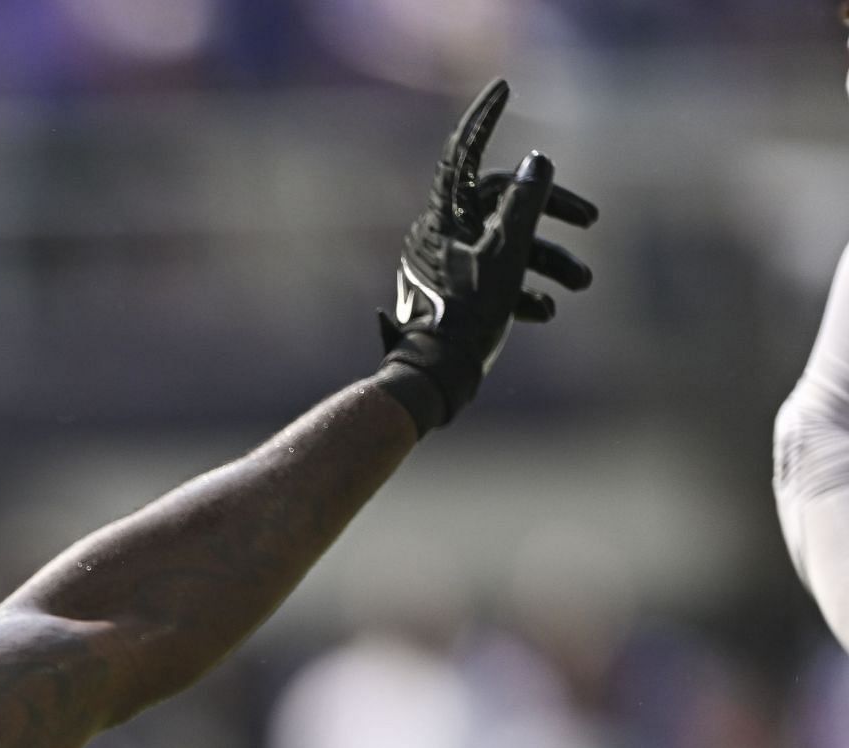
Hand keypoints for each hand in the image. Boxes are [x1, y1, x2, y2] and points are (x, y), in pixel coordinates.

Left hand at [378, 79, 598, 432]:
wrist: (436, 378)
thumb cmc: (467, 315)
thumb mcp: (506, 255)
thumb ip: (523, 206)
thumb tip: (537, 161)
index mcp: (444, 218)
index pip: (465, 154)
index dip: (484, 119)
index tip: (505, 88)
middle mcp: (442, 235)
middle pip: (504, 204)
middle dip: (553, 214)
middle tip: (592, 221)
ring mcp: (449, 266)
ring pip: (508, 246)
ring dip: (550, 261)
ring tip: (582, 284)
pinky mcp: (457, 295)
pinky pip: (497, 279)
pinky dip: (525, 290)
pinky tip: (546, 312)